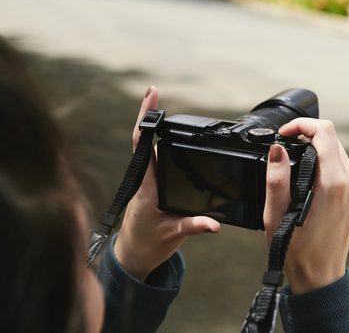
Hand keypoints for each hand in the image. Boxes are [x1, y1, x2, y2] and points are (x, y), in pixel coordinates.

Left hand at [114, 86, 220, 279]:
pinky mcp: (151, 186)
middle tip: (153, 91)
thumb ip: (193, 226)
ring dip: (153, 129)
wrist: (134, 256)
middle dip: (147, 115)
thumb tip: (214, 225)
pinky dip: (160, 144)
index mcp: (147, 185)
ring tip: (158, 105)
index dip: (145, 118)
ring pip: (149, 149)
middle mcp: (145, 178)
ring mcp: (147, 181)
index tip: (150, 95)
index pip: (143, 144)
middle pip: (143, 140)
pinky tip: (168, 135)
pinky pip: (154, 160)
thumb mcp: (172, 234)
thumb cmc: (148, 244)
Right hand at [263, 119, 348, 293]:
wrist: (320, 276)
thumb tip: (277, 148)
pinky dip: (322, 159)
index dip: (302, 125)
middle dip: (306, 134)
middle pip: (332, 138)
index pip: (325, 133)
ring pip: (336, 149)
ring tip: (290, 158)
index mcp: (334, 183)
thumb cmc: (298, 251)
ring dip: (314, 146)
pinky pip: (339, 163)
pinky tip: (304, 171)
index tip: (283, 134)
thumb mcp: (277, 215)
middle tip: (282, 144)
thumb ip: (276, 178)